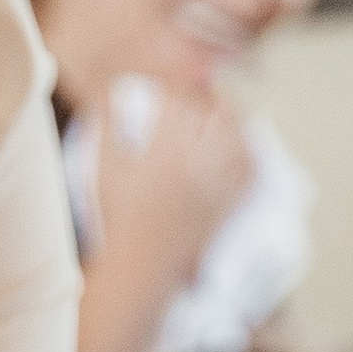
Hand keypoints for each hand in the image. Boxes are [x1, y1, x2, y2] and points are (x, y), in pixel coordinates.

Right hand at [91, 86, 256, 292]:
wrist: (140, 266)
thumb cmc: (117, 218)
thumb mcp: (103, 169)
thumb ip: (104, 124)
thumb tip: (110, 90)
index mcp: (161, 152)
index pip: (177, 99)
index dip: (174, 85)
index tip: (166, 87)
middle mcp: (192, 165)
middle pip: (211, 111)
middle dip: (203, 95)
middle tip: (194, 92)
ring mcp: (214, 185)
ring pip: (236, 134)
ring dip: (228, 116)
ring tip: (217, 111)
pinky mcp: (226, 204)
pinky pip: (249, 170)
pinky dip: (248, 151)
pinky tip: (236, 144)